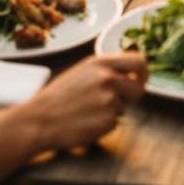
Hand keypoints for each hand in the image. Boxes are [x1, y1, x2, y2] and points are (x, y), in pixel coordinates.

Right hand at [26, 52, 147, 149]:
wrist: (40, 119)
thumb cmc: (59, 96)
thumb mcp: (83, 70)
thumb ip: (107, 69)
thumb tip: (129, 72)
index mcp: (101, 62)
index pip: (139, 60)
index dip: (143, 72)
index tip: (139, 78)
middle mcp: (108, 78)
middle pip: (139, 86)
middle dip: (134, 94)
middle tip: (123, 99)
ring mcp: (109, 100)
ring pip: (124, 106)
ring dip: (113, 110)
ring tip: (91, 111)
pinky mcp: (107, 121)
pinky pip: (115, 122)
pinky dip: (104, 124)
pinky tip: (87, 122)